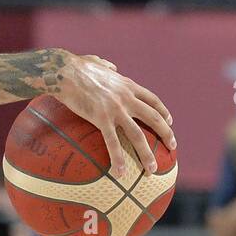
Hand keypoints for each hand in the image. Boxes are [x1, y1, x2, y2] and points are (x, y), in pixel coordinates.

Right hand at [54, 53, 174, 180]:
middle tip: (172, 147)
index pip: (153, 100)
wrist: (63, 72)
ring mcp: (116, 110)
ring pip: (138, 135)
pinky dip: (117, 159)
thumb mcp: (97, 62)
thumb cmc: (75, 66)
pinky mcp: (101, 119)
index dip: (164, 112)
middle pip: (154, 118)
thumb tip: (111, 67)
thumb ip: (107, 66)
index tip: (170, 122)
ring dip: (147, 154)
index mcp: (127, 85)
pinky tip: (119, 172)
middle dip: (166, 134)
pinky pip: (112, 143)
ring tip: (152, 169)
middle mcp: (126, 98)